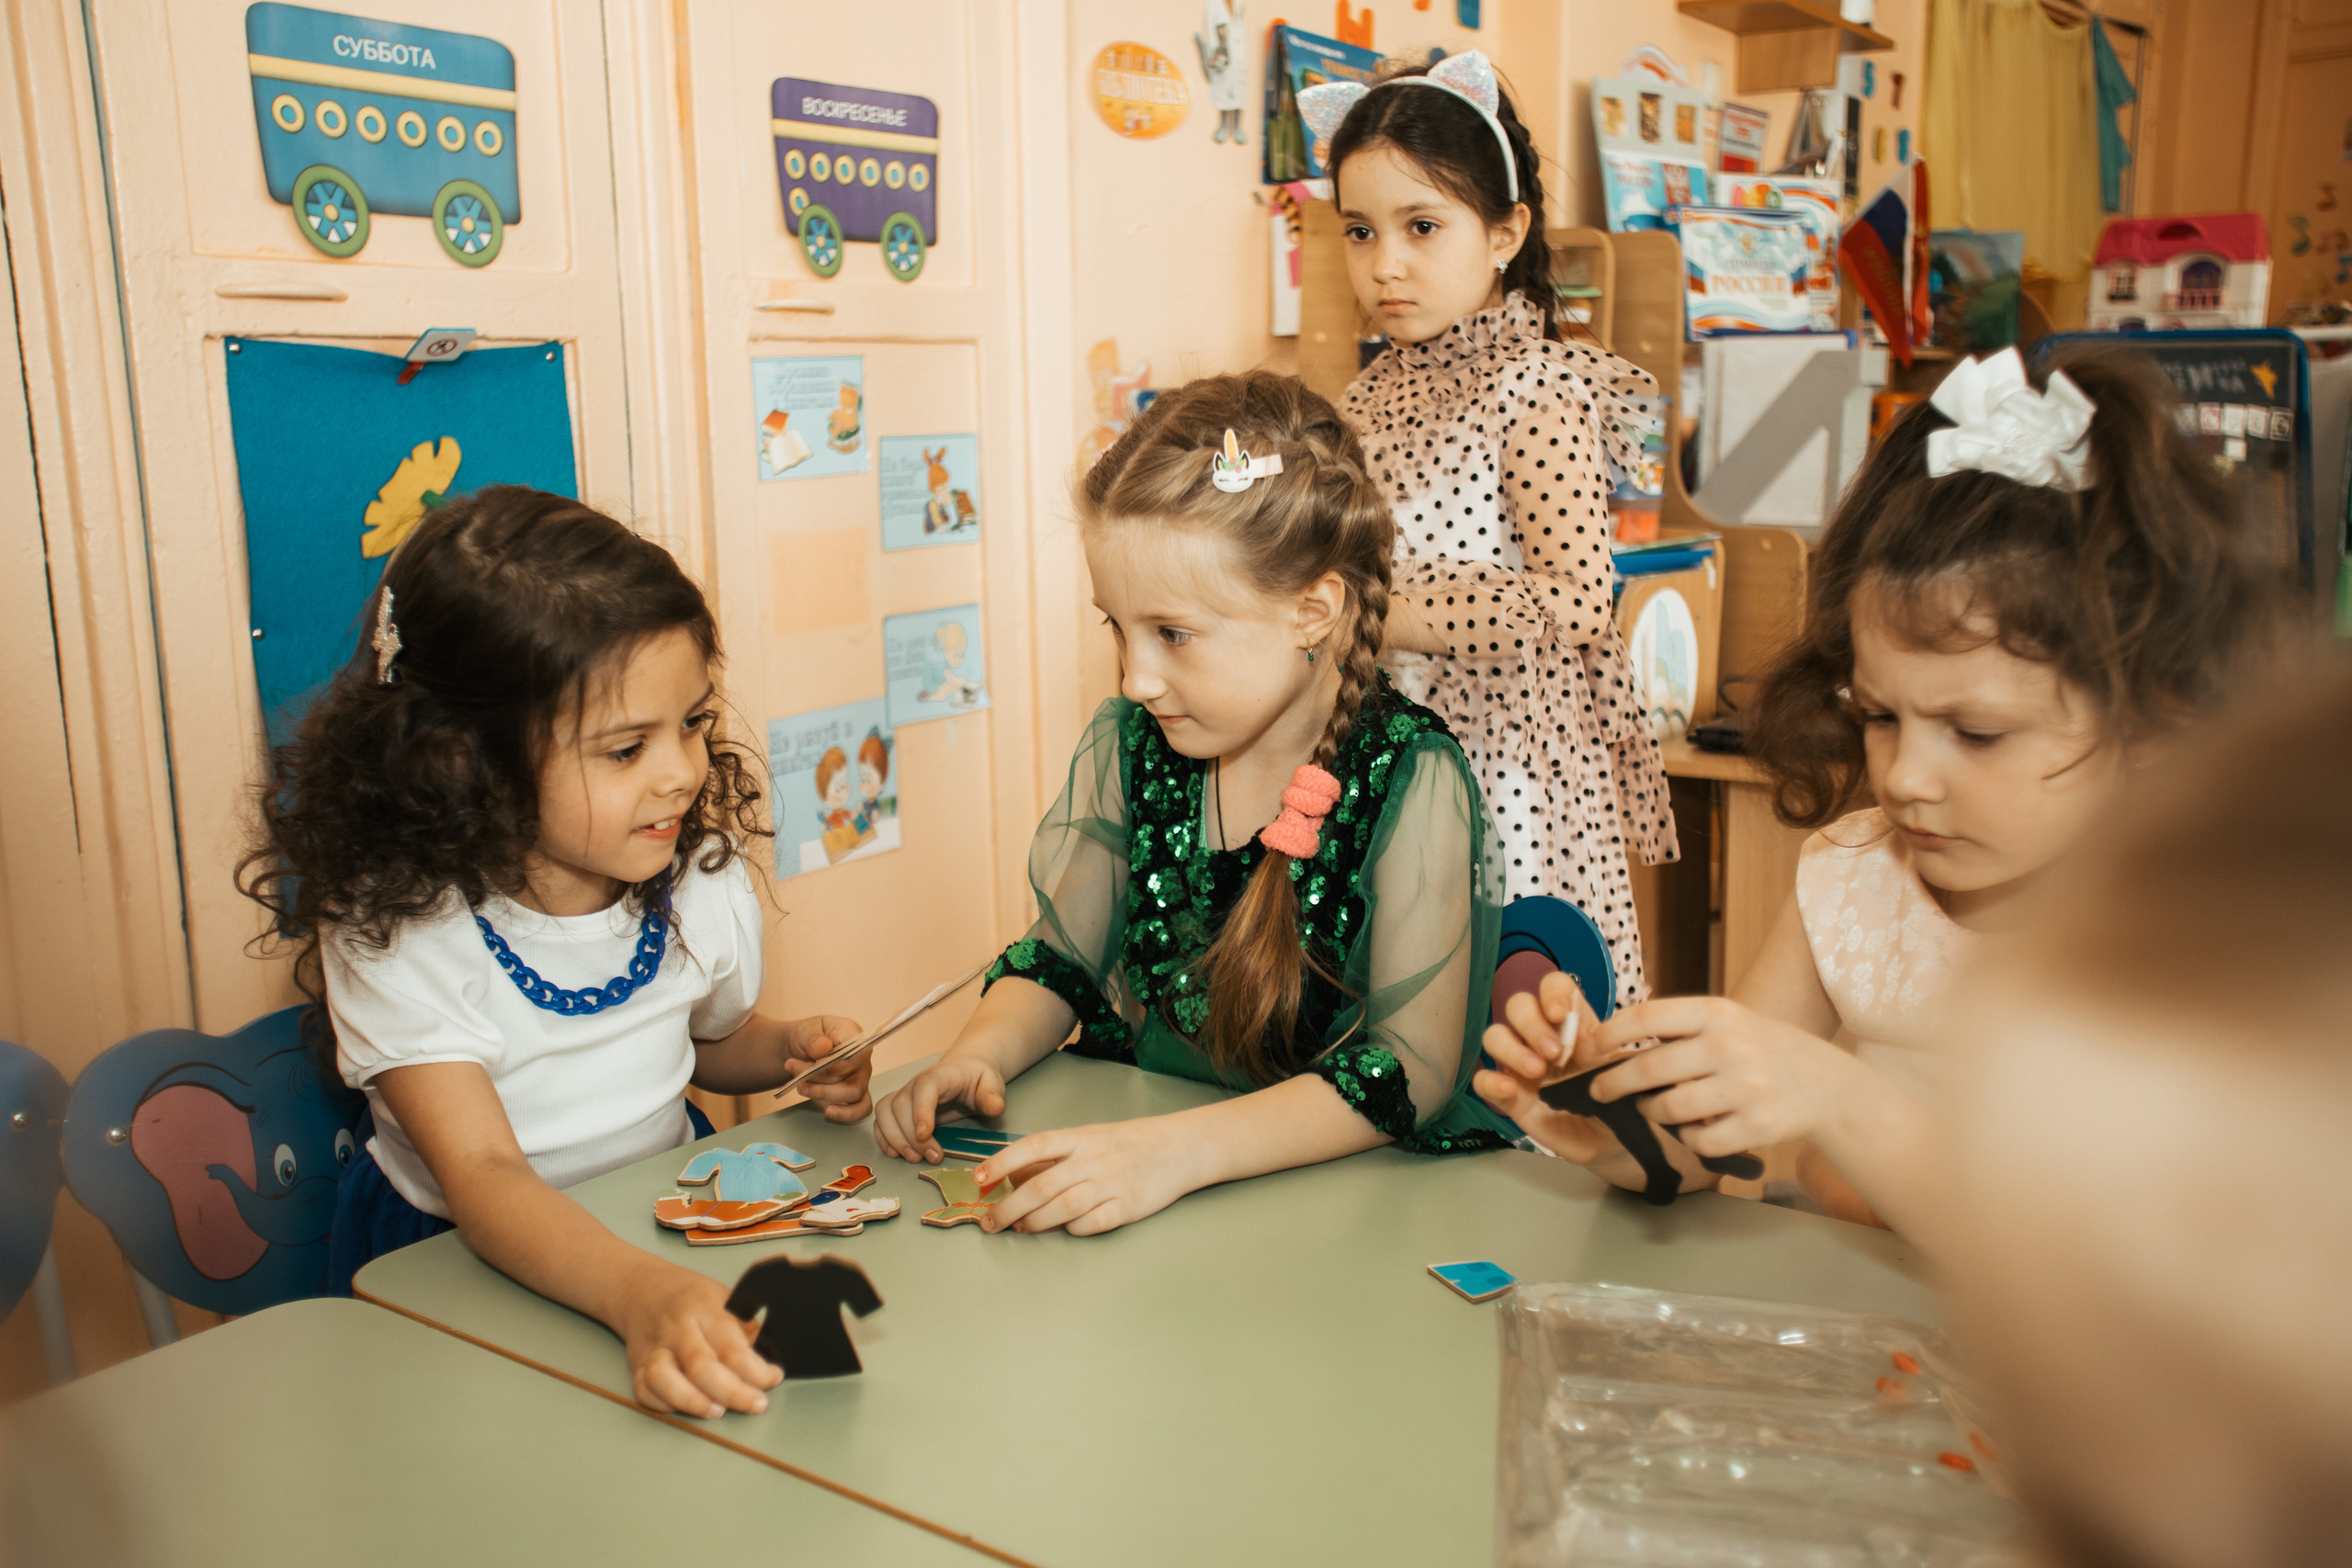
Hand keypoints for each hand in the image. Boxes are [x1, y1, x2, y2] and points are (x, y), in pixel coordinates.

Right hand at [613, 1259, 779, 1417]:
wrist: (642, 1287)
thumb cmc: (693, 1297)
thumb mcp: (728, 1299)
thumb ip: (748, 1328)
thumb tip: (773, 1358)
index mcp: (705, 1308)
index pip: (732, 1346)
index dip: (757, 1371)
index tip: (773, 1378)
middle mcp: (677, 1328)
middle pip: (701, 1366)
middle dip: (733, 1393)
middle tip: (756, 1405)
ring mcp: (653, 1348)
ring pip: (663, 1379)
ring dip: (693, 1402)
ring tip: (718, 1412)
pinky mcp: (636, 1365)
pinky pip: (645, 1391)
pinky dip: (666, 1405)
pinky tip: (689, 1407)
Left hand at [781, 1014, 871, 1122]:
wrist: (799, 1049)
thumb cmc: (807, 1036)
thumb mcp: (804, 1030)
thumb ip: (812, 1037)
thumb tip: (823, 1048)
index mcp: (853, 1035)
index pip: (853, 1052)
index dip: (834, 1062)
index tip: (813, 1062)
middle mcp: (862, 1058)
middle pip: (849, 1074)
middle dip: (817, 1076)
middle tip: (793, 1068)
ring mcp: (861, 1077)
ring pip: (853, 1094)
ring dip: (824, 1093)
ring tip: (801, 1087)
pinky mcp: (855, 1093)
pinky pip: (861, 1109)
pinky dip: (846, 1113)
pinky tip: (828, 1111)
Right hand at [872, 1053, 1007, 1162]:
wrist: (965, 1071)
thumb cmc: (977, 1079)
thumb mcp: (992, 1084)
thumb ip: (991, 1096)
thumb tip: (995, 1107)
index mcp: (939, 1075)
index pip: (923, 1089)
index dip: (920, 1111)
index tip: (926, 1135)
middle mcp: (915, 1084)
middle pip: (900, 1106)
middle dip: (911, 1136)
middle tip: (933, 1157)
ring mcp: (904, 1095)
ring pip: (884, 1113)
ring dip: (894, 1139)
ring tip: (914, 1158)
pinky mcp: (898, 1108)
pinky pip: (881, 1121)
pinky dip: (884, 1139)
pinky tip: (897, 1154)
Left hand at [971, 1118, 1187, 1235]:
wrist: (1177, 1148)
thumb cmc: (1126, 1143)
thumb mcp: (1089, 1138)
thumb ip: (1055, 1156)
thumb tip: (1013, 1177)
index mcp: (1080, 1138)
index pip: (1034, 1146)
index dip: (1003, 1162)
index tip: (979, 1178)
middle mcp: (1093, 1159)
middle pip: (1042, 1186)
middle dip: (1009, 1207)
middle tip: (990, 1223)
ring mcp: (1112, 1183)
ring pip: (1063, 1208)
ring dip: (1036, 1222)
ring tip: (1020, 1229)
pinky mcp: (1129, 1206)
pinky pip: (1093, 1223)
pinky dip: (1075, 1229)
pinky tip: (1066, 1229)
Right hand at [1472, 972, 1714, 1196]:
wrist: (1616, 1142)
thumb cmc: (1620, 1100)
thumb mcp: (1623, 1070)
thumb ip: (1611, 1052)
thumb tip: (1597, 1040)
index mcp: (1572, 1023)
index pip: (1552, 986)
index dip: (1551, 993)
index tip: (1561, 1015)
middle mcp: (1542, 1037)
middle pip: (1518, 1005)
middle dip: (1532, 1024)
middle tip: (1554, 1053)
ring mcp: (1522, 1065)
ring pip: (1495, 1036)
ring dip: (1512, 1048)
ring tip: (1538, 1072)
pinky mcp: (1511, 1096)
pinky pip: (1482, 1080)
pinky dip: (1489, 1080)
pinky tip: (1510, 1089)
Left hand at [1580, 996, 1863, 1159]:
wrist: (1828, 1084)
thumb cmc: (1763, 1049)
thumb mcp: (1728, 1021)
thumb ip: (1680, 1028)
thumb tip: (1611, 1040)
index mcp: (1718, 1013)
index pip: (1647, 1017)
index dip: (1610, 1034)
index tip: (1589, 1047)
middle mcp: (1730, 1046)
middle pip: (1649, 1069)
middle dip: (1613, 1083)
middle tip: (1600, 1092)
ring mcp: (1746, 1088)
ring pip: (1669, 1108)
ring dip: (1652, 1112)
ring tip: (1654, 1108)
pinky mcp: (1757, 1127)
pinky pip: (1699, 1140)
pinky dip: (1689, 1138)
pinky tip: (1696, 1127)